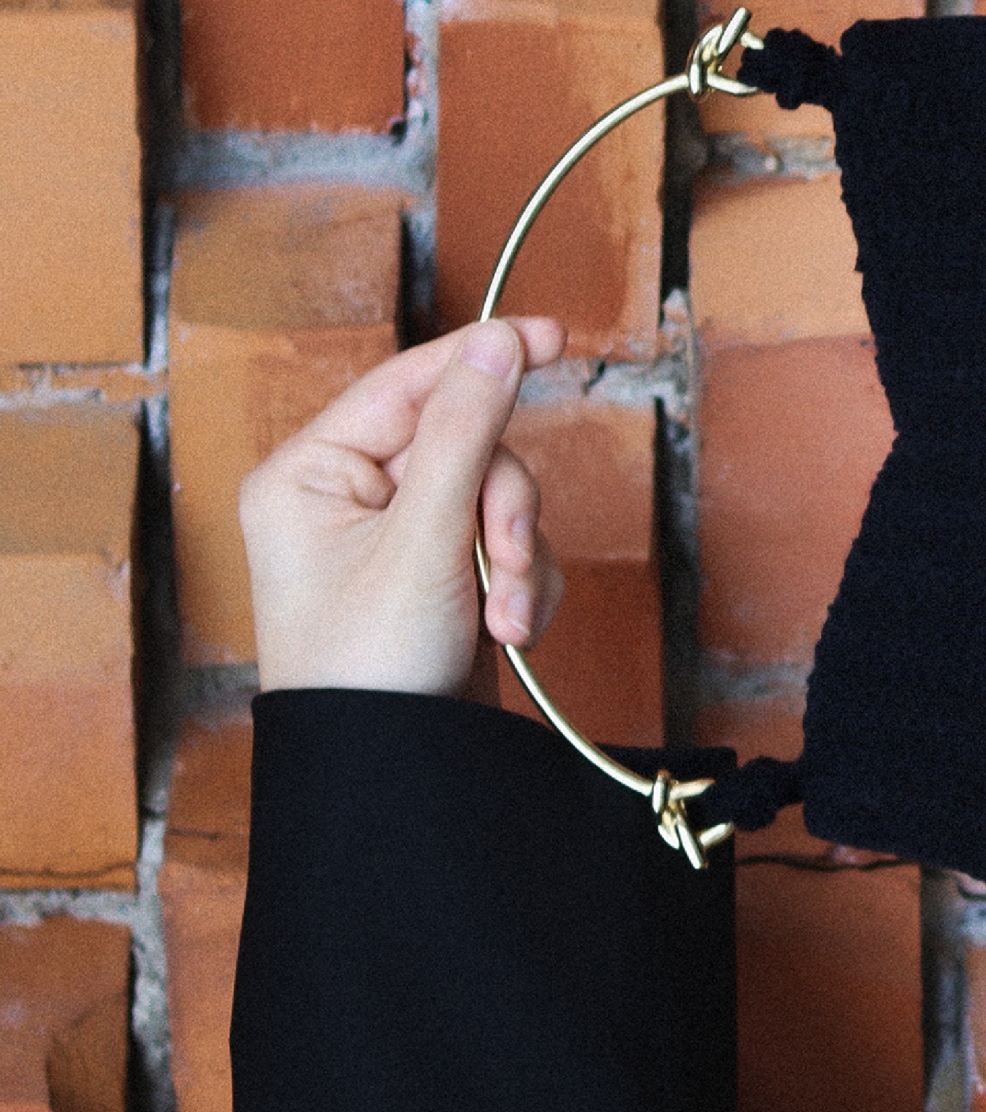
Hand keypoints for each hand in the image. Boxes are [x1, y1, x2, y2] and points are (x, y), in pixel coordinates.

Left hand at [240, 318, 568, 694]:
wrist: (392, 776)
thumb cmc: (370, 669)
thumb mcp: (422, 542)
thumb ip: (465, 434)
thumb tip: (495, 343)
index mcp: (310, 474)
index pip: (406, 384)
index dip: (479, 357)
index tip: (549, 335)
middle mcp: (350, 498)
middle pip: (469, 446)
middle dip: (503, 511)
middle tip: (506, 562)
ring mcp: (400, 540)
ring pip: (498, 499)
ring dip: (518, 557)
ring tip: (507, 619)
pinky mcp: (444, 579)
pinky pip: (508, 547)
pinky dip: (523, 587)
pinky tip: (506, 634)